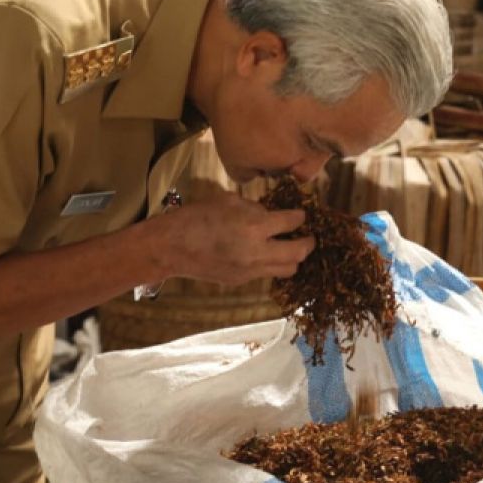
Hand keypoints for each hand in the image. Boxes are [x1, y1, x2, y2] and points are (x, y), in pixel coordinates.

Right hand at [147, 192, 313, 284]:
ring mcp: (250, 270)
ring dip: (293, 258)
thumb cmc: (197, 216)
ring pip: (287, 270)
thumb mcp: (229, 201)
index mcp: (254, 226)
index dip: (301, 217)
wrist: (172, 246)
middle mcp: (257, 252)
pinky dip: (271, 264)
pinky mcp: (242, 281)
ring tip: (290, 248)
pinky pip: (266, 273)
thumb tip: (271, 214)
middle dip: (308, 243)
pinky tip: (265, 254)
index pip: (292, 222)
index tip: (302, 215)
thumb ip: (255, 208)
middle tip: (309, 237)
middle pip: (299, 253)